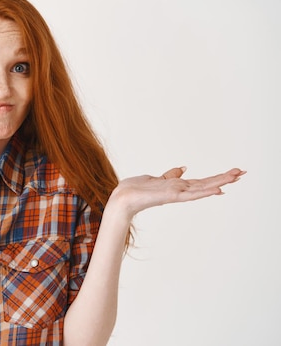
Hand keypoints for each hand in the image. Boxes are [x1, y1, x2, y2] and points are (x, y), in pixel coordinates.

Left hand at [109, 166, 245, 218]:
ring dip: (219, 182)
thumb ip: (171, 175)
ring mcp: (177, 194)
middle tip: (243, 172)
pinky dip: (204, 192)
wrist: (123, 199)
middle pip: (207, 183)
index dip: (217, 178)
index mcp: (178, 186)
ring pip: (203, 188)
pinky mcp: (171, 196)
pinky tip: (217, 190)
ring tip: (236, 177)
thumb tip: (184, 168)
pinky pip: (191, 195)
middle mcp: (180, 191)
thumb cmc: (136, 190)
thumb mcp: (156, 178)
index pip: (202, 181)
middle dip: (224, 178)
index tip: (233, 173)